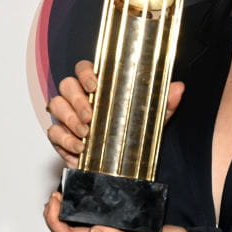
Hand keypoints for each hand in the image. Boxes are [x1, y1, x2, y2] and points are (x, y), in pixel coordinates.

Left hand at [44, 191, 186, 231]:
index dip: (54, 220)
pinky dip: (82, 213)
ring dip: (64, 216)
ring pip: (77, 231)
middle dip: (53, 217)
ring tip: (63, 197)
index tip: (54, 201)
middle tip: (53, 196)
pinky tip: (87, 202)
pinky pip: (92, 226)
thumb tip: (93, 231)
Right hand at [46, 60, 184, 167]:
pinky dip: (64, 141)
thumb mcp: (152, 117)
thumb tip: (178, 88)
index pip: (84, 68)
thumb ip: (165, 102)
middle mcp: (80, 96)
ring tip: (86, 134)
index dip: (86, 73)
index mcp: (99, 86)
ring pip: (55, 105)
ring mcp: (67, 115)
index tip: (95, 84)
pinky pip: (53, 132)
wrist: (122, 163)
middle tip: (91, 116)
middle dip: (77, 101)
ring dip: (68, 120)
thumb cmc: (133, 132)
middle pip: (66, 85)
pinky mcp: (61, 135)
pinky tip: (79, 149)